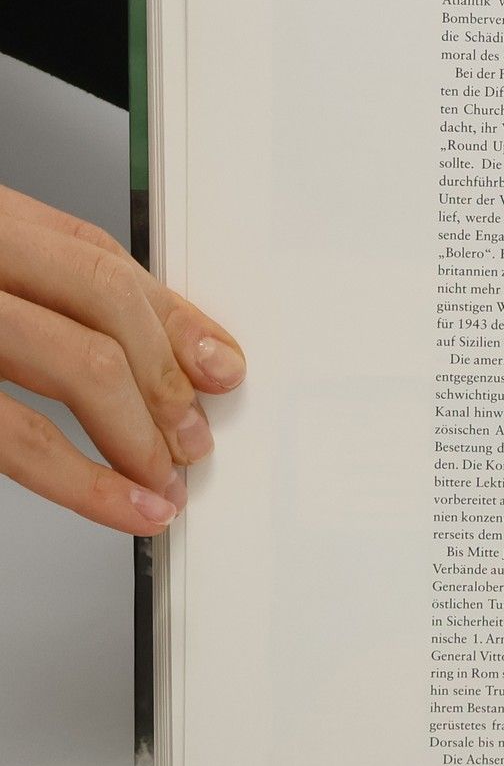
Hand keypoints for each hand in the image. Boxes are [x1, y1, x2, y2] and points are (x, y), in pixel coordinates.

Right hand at [0, 183, 244, 532]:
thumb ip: (50, 297)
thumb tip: (161, 351)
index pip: (100, 258)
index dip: (174, 317)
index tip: (221, 366)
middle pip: (106, 302)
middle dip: (167, 378)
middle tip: (196, 438)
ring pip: (80, 362)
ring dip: (141, 435)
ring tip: (166, 482)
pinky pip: (20, 436)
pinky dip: (86, 483)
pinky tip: (126, 507)